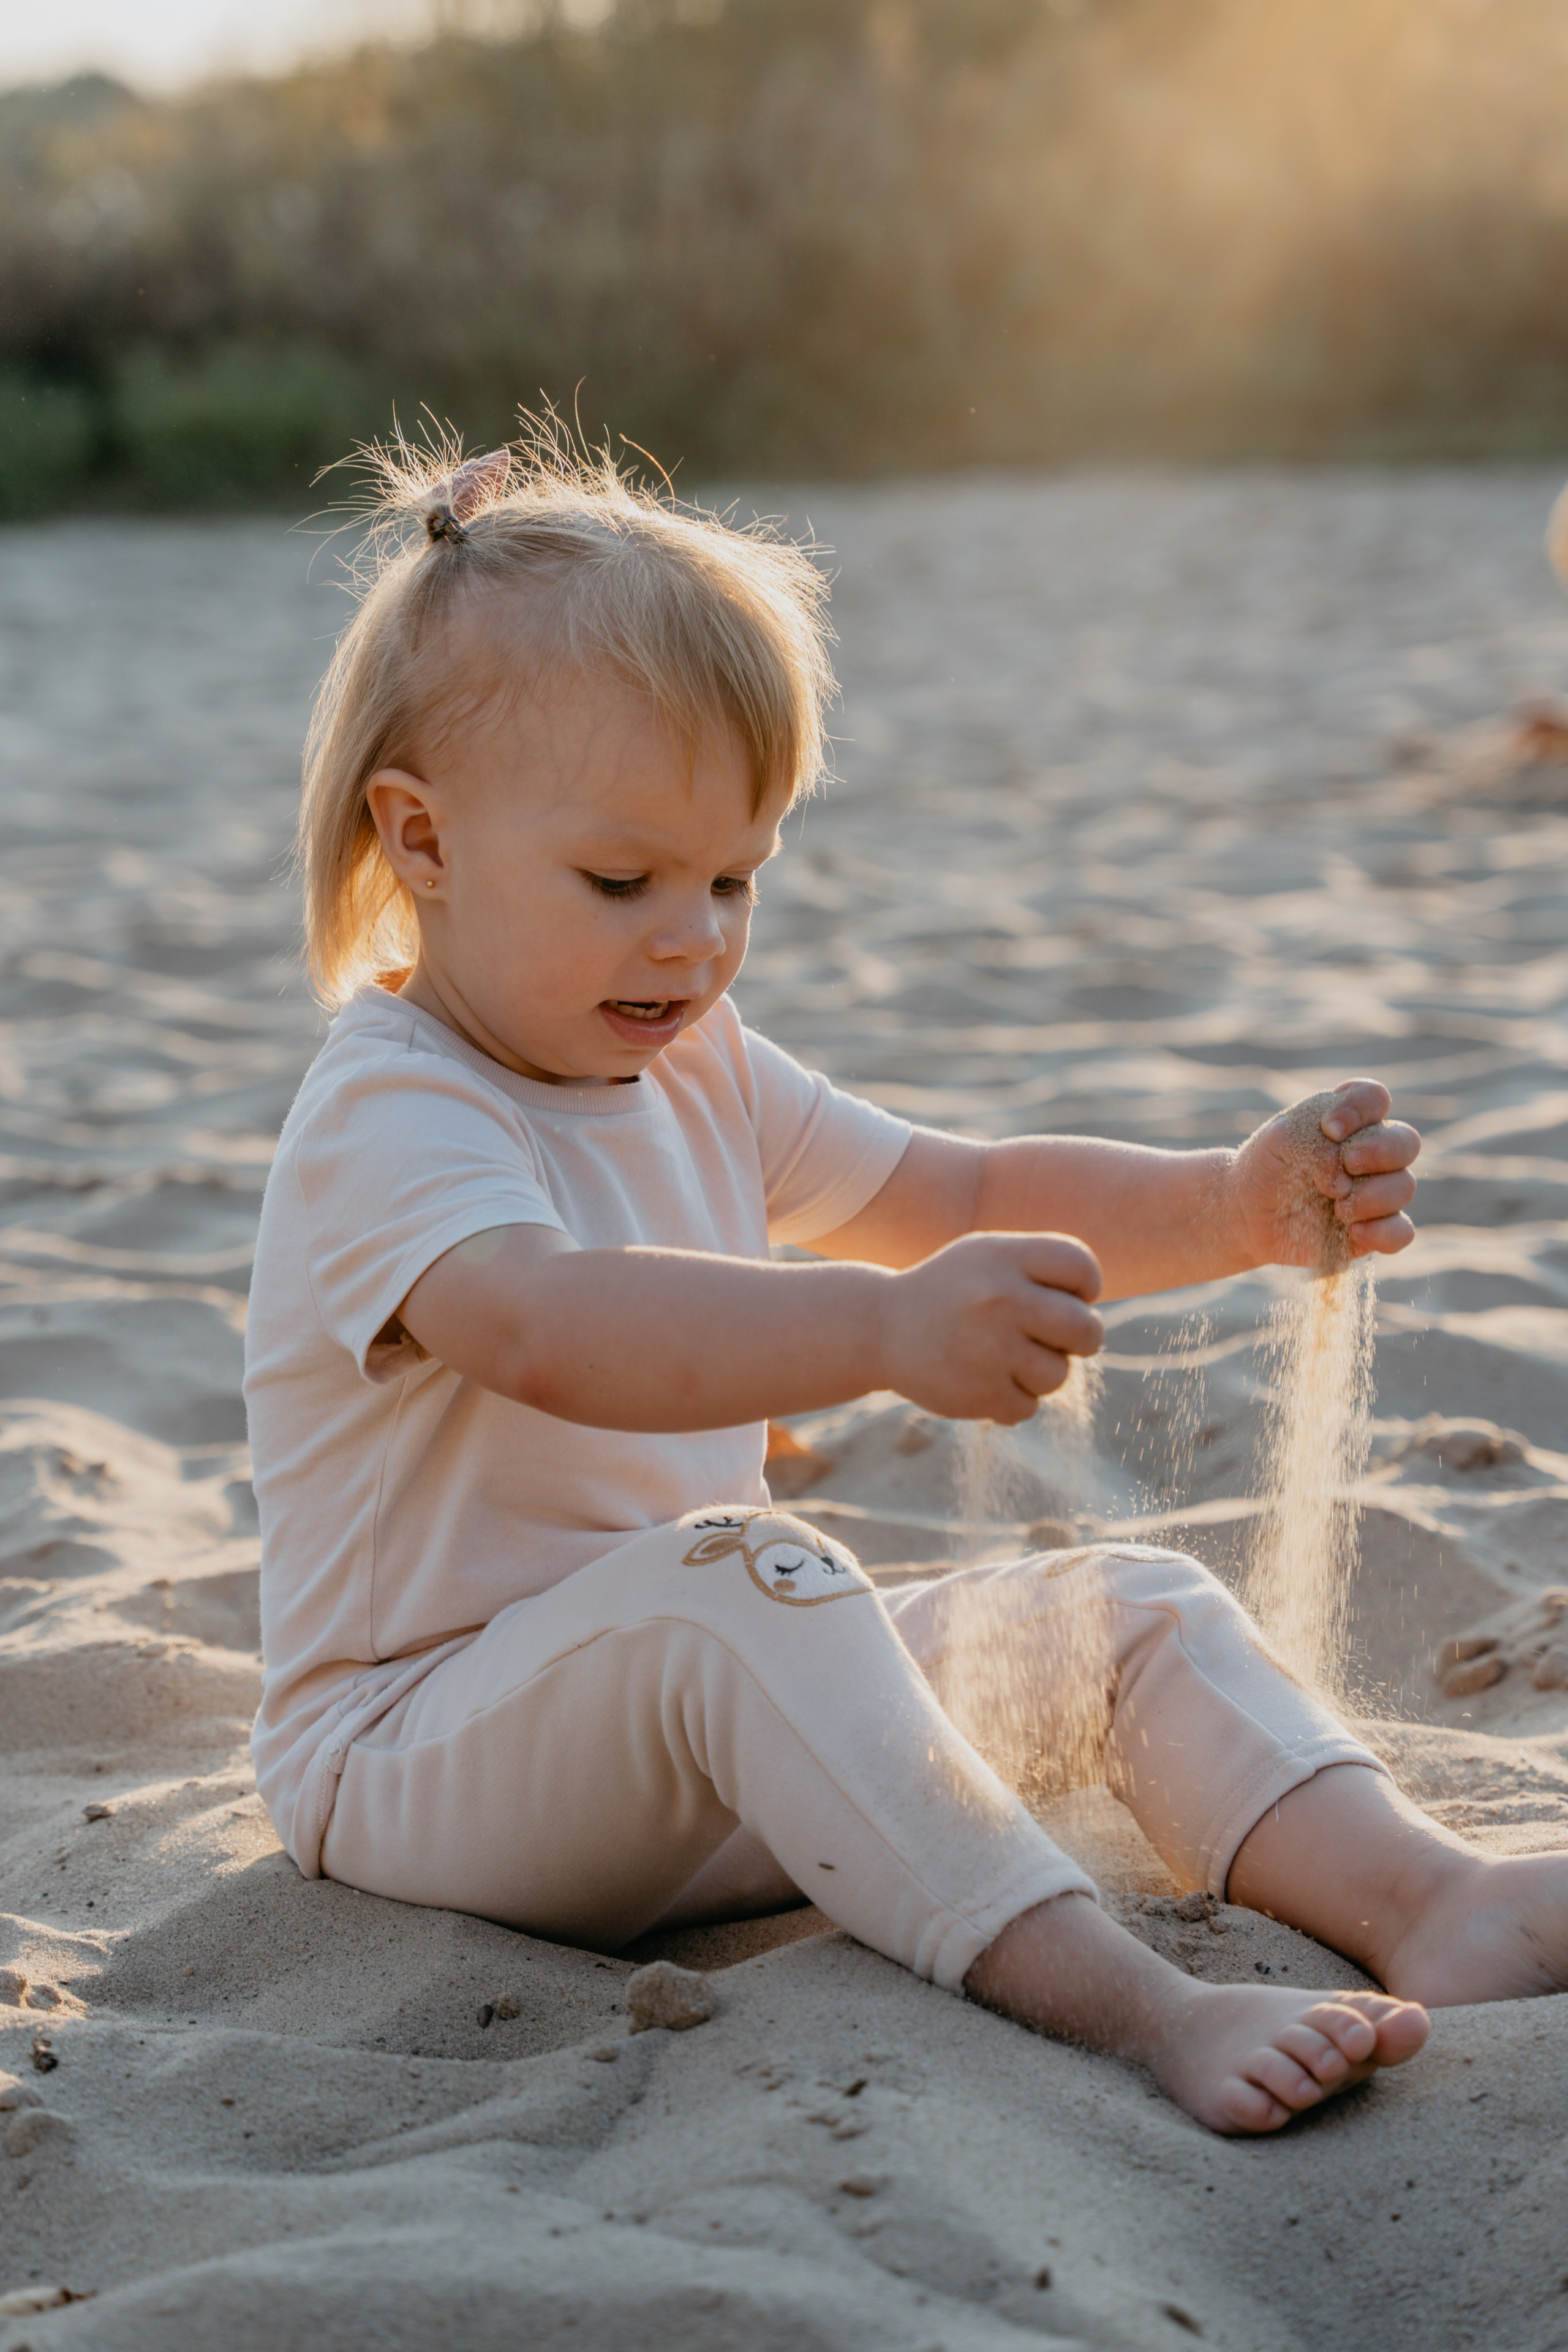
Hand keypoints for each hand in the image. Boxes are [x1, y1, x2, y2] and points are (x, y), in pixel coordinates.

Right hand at [878, 1232, 1103, 1423]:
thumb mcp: (989, 1256)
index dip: (1084, 1287)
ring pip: (1058, 1374)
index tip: (1063, 1296)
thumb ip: (1042, 1268)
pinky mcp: (978, 1394)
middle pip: (1087, 1329)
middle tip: (1055, 1338)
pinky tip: (982, 1379)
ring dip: (1040, 1372)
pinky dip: (1010, 1399)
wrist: (878, 1327)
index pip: (1082, 1267)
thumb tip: (1094, 1310)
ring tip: (1004, 1358)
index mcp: (1005, 1256)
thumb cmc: (952, 1291)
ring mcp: (989, 1349)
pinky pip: (1028, 1406)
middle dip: (1080, 1339)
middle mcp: (999, 1298)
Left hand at [1233, 1080, 1419, 1267]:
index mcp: (1349, 1119)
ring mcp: (1376, 1191)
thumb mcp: (1282, 1139)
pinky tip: (1353, 1231)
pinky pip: (1401, 1232)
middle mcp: (1372, 1151)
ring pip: (1404, 1186)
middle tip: (1347, 1163)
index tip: (1328, 1128)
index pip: (1375, 1099)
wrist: (1247, 1211)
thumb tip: (1347, 1181)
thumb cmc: (1268, 1165)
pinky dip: (1383, 1232)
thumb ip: (1319, 1145)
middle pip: (1407, 1142)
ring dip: (1372, 1196)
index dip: (1361, 1110)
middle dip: (1381, 1151)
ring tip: (1336, 1207)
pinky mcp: (1374, 1229)